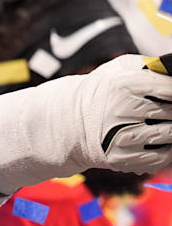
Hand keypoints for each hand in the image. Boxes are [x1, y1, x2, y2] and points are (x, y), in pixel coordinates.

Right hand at [0, 54, 171, 196]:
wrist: (65, 124)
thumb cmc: (99, 92)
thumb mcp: (119, 68)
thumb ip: (151, 66)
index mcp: (125, 85)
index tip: (170, 94)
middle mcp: (123, 111)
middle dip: (171, 111)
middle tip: (163, 110)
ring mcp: (122, 138)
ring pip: (170, 135)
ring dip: (170, 130)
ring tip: (160, 123)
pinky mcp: (121, 159)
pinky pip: (161, 157)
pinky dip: (166, 150)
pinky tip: (158, 142)